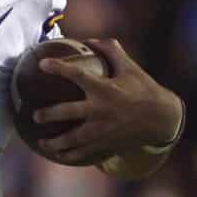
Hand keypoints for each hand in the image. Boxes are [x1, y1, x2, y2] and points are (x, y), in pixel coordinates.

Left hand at [33, 38, 184, 165]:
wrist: (162, 119)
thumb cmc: (144, 89)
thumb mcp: (130, 67)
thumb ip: (110, 51)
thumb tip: (89, 40)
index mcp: (106, 88)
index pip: (78, 75)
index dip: (59, 68)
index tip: (42, 64)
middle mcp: (102, 110)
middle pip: (69, 113)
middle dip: (49, 114)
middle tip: (35, 115)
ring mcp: (104, 130)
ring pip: (74, 139)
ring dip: (55, 143)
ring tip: (41, 143)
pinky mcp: (107, 143)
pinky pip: (84, 152)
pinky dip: (70, 155)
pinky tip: (59, 156)